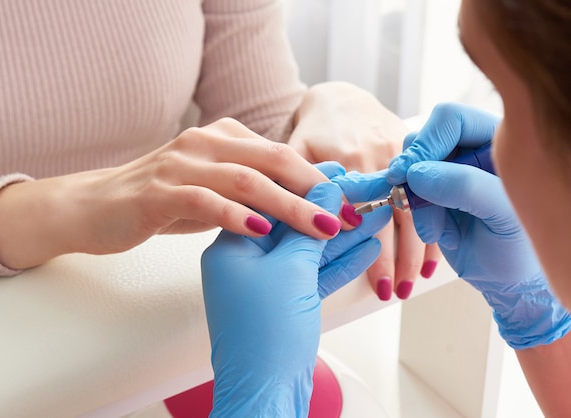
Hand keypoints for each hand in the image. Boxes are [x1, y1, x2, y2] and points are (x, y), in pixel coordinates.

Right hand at [0, 118, 343, 269]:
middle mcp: (205, 142)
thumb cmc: (161, 201)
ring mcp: (180, 164)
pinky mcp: (158, 191)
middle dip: (315, 191)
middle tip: (347, 218)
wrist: (94, 206)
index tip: (349, 207)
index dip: (320, 180)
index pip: (283, 154)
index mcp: (223, 137)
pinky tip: (261, 230)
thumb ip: (252, 189)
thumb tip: (304, 200)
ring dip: (288, 205)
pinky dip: (235, 215)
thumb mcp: (213, 189)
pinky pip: (204, 200)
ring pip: (245, 180)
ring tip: (319, 228)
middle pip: (273, 161)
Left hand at [201, 181, 389, 415]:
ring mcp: (265, 286)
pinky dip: (338, 264)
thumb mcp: (290, 270)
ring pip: (308, 252)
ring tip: (376, 215)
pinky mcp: (284, 306)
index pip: (269, 202)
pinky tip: (366, 247)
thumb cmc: (265, 334)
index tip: (335, 171)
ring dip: (342, 237)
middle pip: (293, 226)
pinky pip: (313, 276)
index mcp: (231, 247)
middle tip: (362, 190)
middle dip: (329, 211)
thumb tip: (326, 191)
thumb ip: (310, 227)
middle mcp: (245, 264)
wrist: (265, 394)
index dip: (304, 185)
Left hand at [290, 81, 440, 300]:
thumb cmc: (313, 132)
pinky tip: (427, 257)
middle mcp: (379, 159)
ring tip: (412, 284)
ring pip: (412, 213)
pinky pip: (424, 199)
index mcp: (350, 160)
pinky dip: (426, 228)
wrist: (340, 98)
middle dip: (398, 261)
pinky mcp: (412, 161)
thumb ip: (297, 184)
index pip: (363, 216)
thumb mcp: (297, 153)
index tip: (380, 287)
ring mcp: (400, 158)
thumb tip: (300, 222)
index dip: (374, 254)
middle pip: (393, 221)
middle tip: (398, 293)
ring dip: (414, 252)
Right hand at [386, 103, 570, 348]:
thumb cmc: (520, 248)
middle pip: (422, 140)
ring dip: (416, 201)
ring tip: (436, 231)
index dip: (427, 141)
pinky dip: (416, 217)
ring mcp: (448, 173)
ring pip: (409, 169)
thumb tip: (415, 174)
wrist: (508, 280)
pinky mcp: (432, 196)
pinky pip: (407, 194)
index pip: (451, 119)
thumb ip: (465, 187)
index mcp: (498, 141)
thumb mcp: (503, 215)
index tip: (413, 172)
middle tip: (410, 198)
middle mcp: (470, 151)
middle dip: (415, 174)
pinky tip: (438, 235)